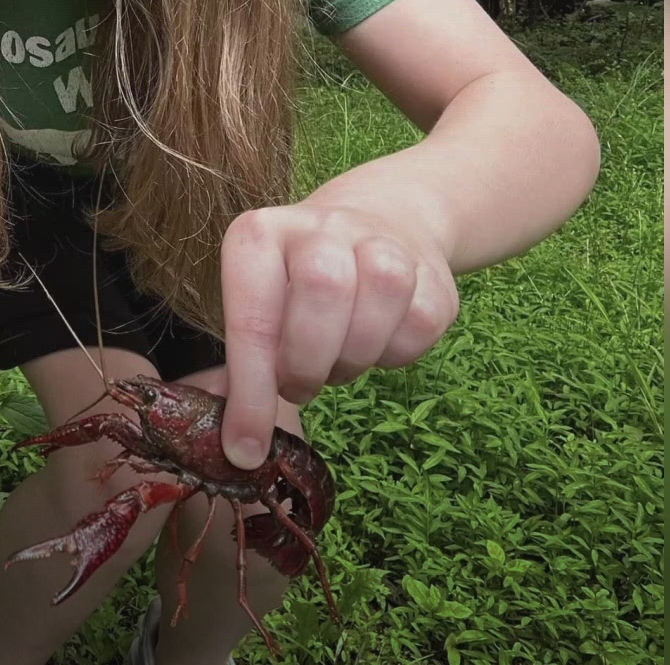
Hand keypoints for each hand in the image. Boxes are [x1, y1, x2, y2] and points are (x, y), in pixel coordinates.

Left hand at [218, 203, 458, 468]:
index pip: (251, 315)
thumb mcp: (259, 305)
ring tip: (338, 360)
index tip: (247, 449)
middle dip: (309, 362)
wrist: (381, 221)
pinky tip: (378, 342)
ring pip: (382, 297)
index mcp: (261, 238)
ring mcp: (382, 240)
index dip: (250, 391)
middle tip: (300, 384)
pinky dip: (397, 354)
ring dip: (355, 356)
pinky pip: (421, 324)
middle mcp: (320, 228)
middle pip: (323, 293)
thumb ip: (243, 365)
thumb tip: (236, 440)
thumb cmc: (300, 282)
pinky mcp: (432, 268)